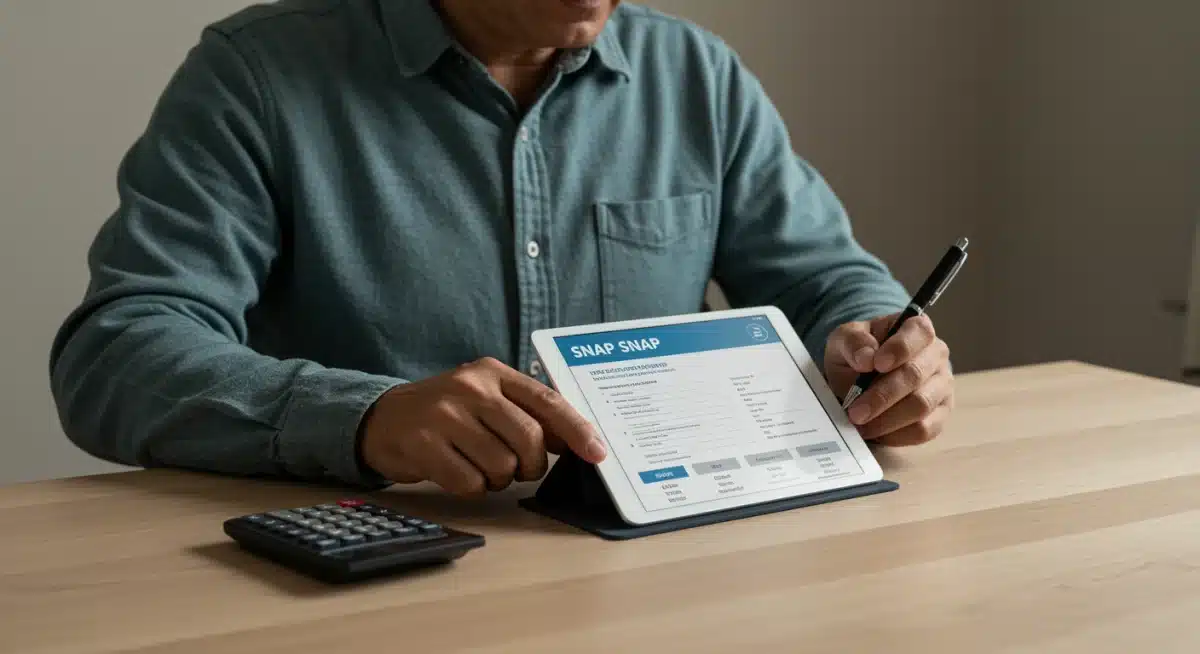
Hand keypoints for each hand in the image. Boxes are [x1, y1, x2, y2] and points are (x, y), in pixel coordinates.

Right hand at [359, 357, 606, 496]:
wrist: (382, 418)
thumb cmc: (447, 413)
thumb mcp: (486, 399)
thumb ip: (528, 414)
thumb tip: (576, 441)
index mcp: (493, 373)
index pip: (547, 401)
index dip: (577, 430)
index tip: (598, 453)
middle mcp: (470, 388)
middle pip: (529, 438)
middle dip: (531, 465)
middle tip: (517, 467)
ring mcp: (444, 415)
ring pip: (502, 465)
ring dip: (498, 478)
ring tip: (478, 465)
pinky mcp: (423, 444)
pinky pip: (470, 483)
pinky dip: (471, 487)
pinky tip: (456, 471)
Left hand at [824, 313, 953, 445]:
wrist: (859, 378)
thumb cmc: (857, 354)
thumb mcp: (844, 340)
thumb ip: (853, 342)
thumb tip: (866, 358)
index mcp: (916, 329)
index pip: (919, 332)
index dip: (900, 349)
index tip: (876, 364)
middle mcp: (936, 356)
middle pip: (916, 375)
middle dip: (882, 395)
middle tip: (855, 411)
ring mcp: (942, 386)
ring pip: (921, 406)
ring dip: (887, 419)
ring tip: (860, 424)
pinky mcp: (940, 415)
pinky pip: (924, 429)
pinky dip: (896, 434)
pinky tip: (875, 431)